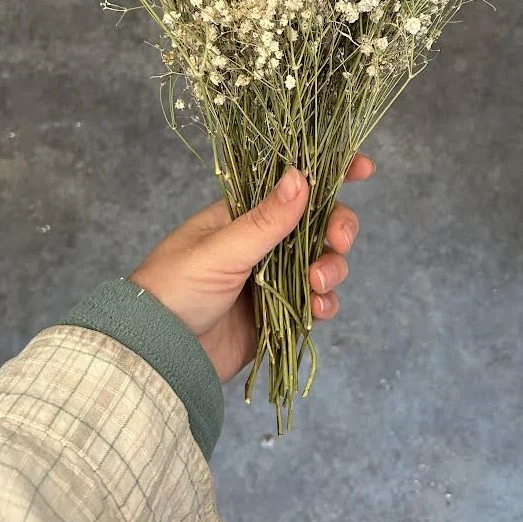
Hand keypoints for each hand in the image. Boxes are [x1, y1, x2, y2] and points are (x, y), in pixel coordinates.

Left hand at [128, 154, 374, 382]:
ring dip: (332, 268)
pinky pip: (316, 301)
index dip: (329, 172)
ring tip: (317, 285)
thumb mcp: (221, 250)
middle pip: (318, 222)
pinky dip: (324, 303)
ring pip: (322, 261)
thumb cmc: (175, 288)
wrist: (159, 353)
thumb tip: (301, 176)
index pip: (292, 183)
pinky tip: (317, 309)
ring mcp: (273, 277)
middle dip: (337, 228)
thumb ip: (266, 219)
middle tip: (340, 241)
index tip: (363, 168)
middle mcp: (263, 241)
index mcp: (243, 214)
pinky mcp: (279, 312)